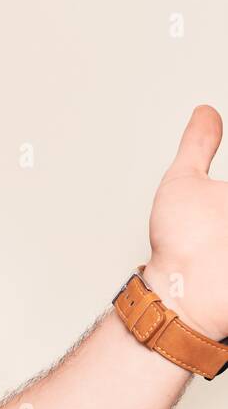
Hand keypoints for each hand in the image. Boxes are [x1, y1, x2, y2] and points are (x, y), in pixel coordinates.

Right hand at [145, 105, 227, 338]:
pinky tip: (222, 253)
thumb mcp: (184, 180)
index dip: (225, 193)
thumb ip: (198, 143)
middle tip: (216, 220)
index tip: (221, 200)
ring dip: (227, 231)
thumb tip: (206, 114)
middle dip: (225, 212)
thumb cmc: (184, 243)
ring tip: (218, 235)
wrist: (185, 295)